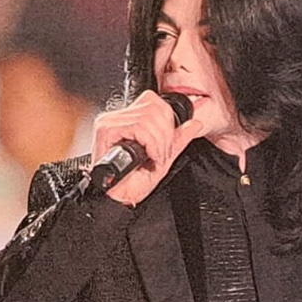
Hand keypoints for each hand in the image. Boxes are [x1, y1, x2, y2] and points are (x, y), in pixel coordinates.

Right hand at [89, 89, 213, 205]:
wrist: (119, 200)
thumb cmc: (133, 184)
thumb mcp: (163, 158)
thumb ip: (178, 139)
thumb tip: (195, 123)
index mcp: (127, 119)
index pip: (153, 101)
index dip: (167, 121)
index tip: (165, 145)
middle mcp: (115, 117)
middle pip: (153, 107)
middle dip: (165, 134)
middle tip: (160, 155)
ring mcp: (109, 122)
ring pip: (148, 117)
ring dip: (158, 142)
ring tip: (153, 158)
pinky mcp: (106, 130)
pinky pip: (139, 128)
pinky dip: (151, 145)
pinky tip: (147, 158)